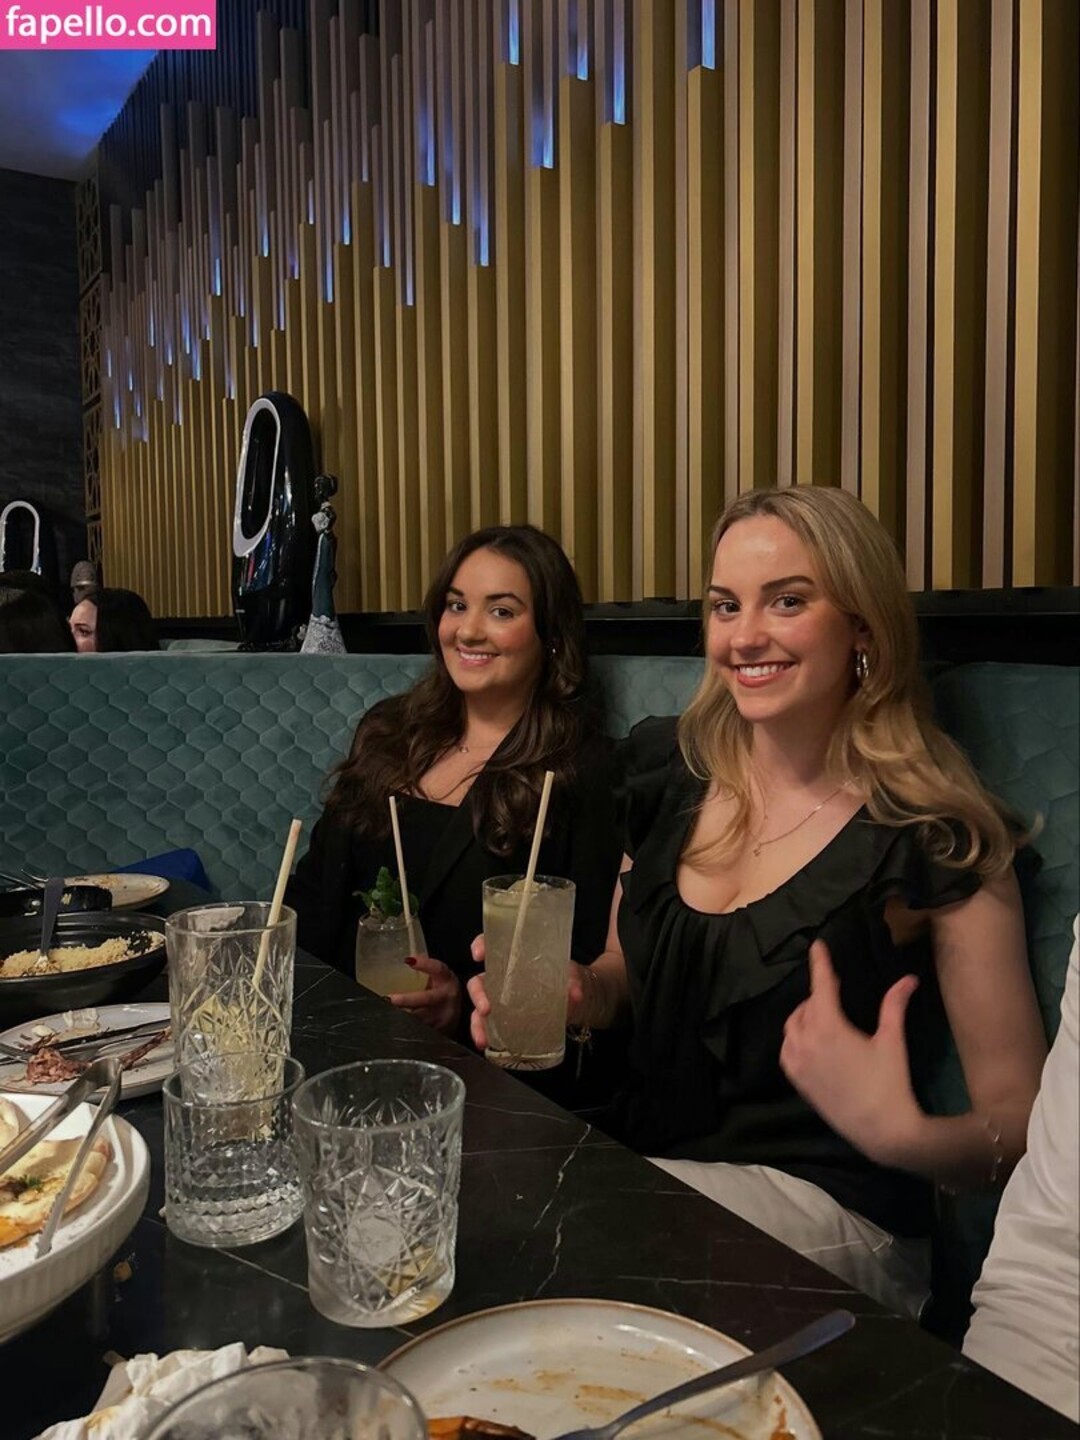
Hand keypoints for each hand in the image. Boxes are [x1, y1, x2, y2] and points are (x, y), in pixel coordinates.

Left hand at [389, 954, 461, 1034]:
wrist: (460, 1012)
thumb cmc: (442, 990)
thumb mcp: (439, 977)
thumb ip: (425, 968)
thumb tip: (405, 960)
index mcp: (447, 980)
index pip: (438, 969)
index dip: (425, 964)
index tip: (409, 961)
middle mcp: (446, 999)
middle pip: (426, 999)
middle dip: (406, 1000)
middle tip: (388, 998)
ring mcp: (442, 1018)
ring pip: (420, 1019)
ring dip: (402, 1016)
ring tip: (385, 1013)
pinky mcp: (437, 1032)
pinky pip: (418, 1031)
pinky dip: (405, 1028)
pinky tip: (393, 1026)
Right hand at [466, 934, 587, 1051]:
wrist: (576, 1002)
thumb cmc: (568, 979)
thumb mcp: (573, 975)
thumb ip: (574, 981)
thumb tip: (575, 994)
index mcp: (515, 958)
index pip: (492, 945)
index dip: (480, 945)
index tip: (478, 954)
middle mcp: (503, 978)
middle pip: (479, 981)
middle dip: (478, 994)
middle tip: (486, 1008)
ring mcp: (502, 1000)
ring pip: (479, 1007)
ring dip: (477, 1022)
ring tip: (483, 1037)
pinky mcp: (505, 1019)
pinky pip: (488, 1025)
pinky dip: (484, 1034)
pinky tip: (486, 1043)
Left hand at [779, 939, 922, 1167]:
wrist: (881, 1130)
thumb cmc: (890, 1083)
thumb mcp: (893, 1041)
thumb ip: (895, 1006)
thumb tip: (908, 978)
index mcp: (829, 1027)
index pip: (821, 986)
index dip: (820, 964)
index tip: (817, 946)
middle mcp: (806, 1041)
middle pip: (806, 1005)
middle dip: (820, 994)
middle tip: (836, 989)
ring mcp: (798, 1062)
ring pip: (792, 1026)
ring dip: (805, 1014)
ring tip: (825, 1013)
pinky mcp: (797, 1081)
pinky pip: (787, 1049)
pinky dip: (795, 1037)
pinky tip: (810, 1039)